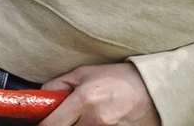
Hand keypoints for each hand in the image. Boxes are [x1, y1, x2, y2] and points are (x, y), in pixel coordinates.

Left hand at [36, 62, 159, 125]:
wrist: (153, 90)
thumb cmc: (119, 79)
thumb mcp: (85, 73)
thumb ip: (59, 85)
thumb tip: (40, 97)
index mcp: (84, 100)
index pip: (50, 125)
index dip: (43, 125)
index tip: (43, 122)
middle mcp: (94, 120)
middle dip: (63, 125)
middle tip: (68, 117)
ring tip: (87, 116)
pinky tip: (99, 120)